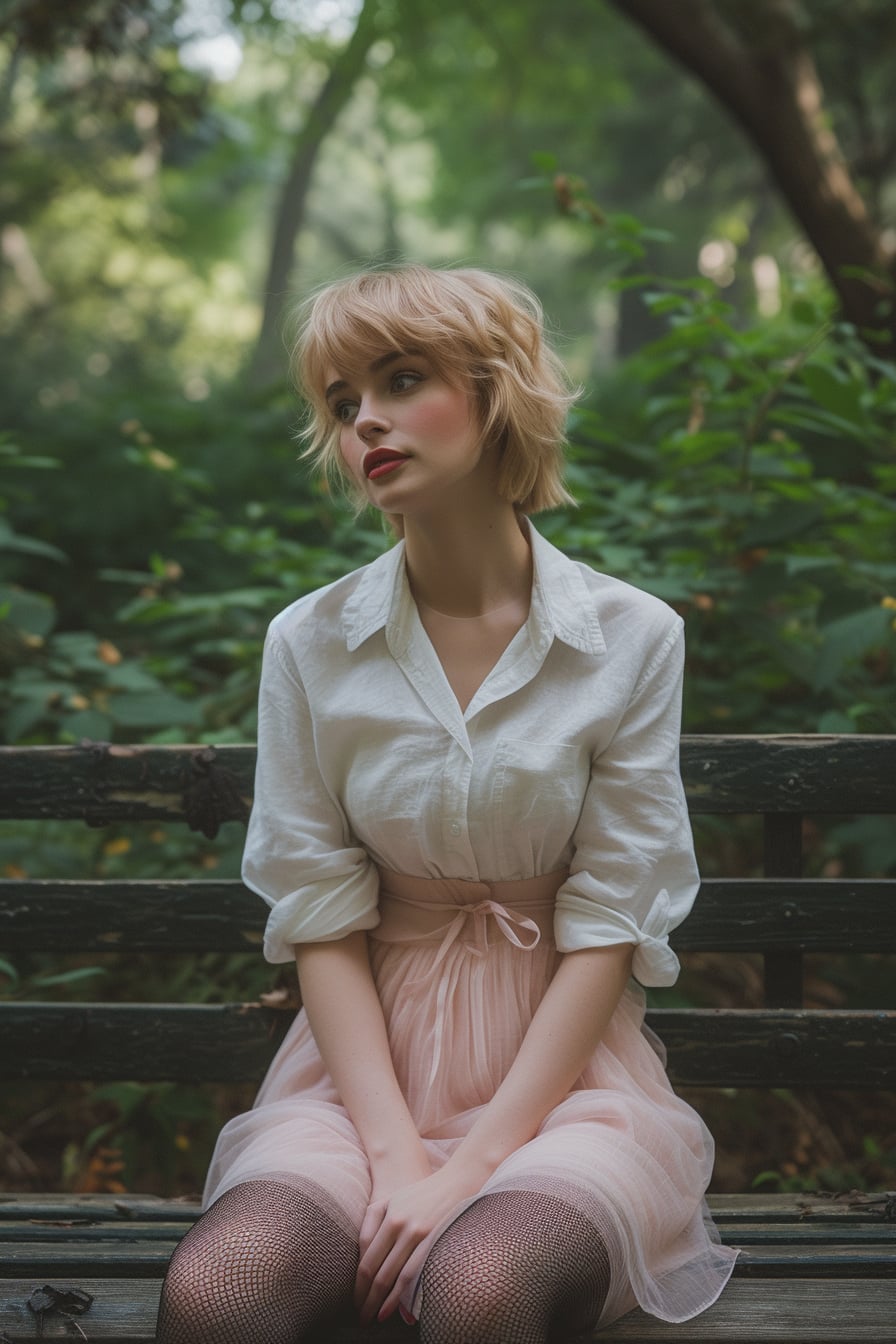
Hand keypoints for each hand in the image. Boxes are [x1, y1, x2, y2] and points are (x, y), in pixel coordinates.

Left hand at [355, 1163, 482, 1324]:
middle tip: (361, 1316)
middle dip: (366, 1297)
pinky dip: (401, 1295)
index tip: (355, 1300)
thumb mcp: (391, 1200)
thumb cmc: (419, 1194)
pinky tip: (394, 1309)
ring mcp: (418, 1233)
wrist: (457, 1181)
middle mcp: (400, 1224)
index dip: (358, 1283)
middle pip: (376, 1270)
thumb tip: (361, 1261)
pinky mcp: (435, 1240)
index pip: (365, 1257)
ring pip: (393, 1276)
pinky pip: (413, 1274)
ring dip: (381, 1301)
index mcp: (386, 1214)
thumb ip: (372, 1225)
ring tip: (373, 1318)